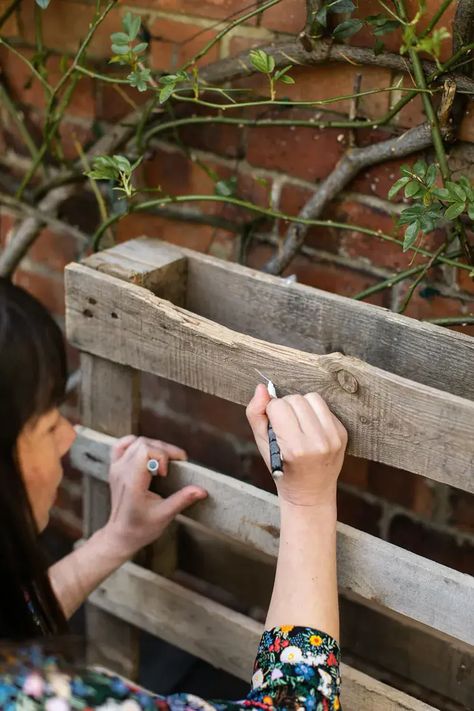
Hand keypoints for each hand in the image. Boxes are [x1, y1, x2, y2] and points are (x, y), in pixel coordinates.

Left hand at [102, 435, 206, 557]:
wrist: (121, 535)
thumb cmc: (141, 528)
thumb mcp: (164, 515)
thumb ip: (182, 499)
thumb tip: (202, 490)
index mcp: (132, 482)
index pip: (146, 451)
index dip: (162, 456)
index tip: (167, 473)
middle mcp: (122, 471)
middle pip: (144, 443)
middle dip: (164, 449)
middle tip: (177, 463)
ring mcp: (116, 468)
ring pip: (136, 442)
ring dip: (154, 446)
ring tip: (166, 460)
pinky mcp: (115, 468)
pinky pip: (122, 446)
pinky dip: (135, 444)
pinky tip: (146, 452)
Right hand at [246, 385, 346, 506]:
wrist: (310, 492)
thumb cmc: (282, 469)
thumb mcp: (262, 445)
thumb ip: (255, 414)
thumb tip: (261, 388)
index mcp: (295, 448)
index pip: (278, 406)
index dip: (271, 412)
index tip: (272, 424)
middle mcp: (317, 442)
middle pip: (296, 399)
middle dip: (285, 407)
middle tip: (284, 424)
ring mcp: (333, 438)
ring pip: (312, 398)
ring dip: (301, 405)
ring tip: (297, 422)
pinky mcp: (342, 433)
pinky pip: (325, 407)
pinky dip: (314, 412)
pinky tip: (310, 427)